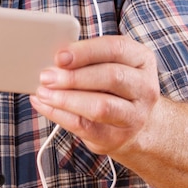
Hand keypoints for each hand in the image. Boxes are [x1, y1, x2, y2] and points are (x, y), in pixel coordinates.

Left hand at [30, 35, 160, 156]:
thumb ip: (85, 58)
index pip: (115, 49)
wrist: (136, 124)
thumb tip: (53, 60)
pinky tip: (44, 105)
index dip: (85, 52)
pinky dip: (59, 114)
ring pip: (100, 106)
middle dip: (74, 77)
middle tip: (46, 76)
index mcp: (141, 59)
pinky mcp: (117, 138)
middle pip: (111, 77)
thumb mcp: (108, 63)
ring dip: (65, 98)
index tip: (59, 56)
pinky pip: (85, 126)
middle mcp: (144, 87)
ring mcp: (135, 116)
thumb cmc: (113, 85)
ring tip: (43, 92)